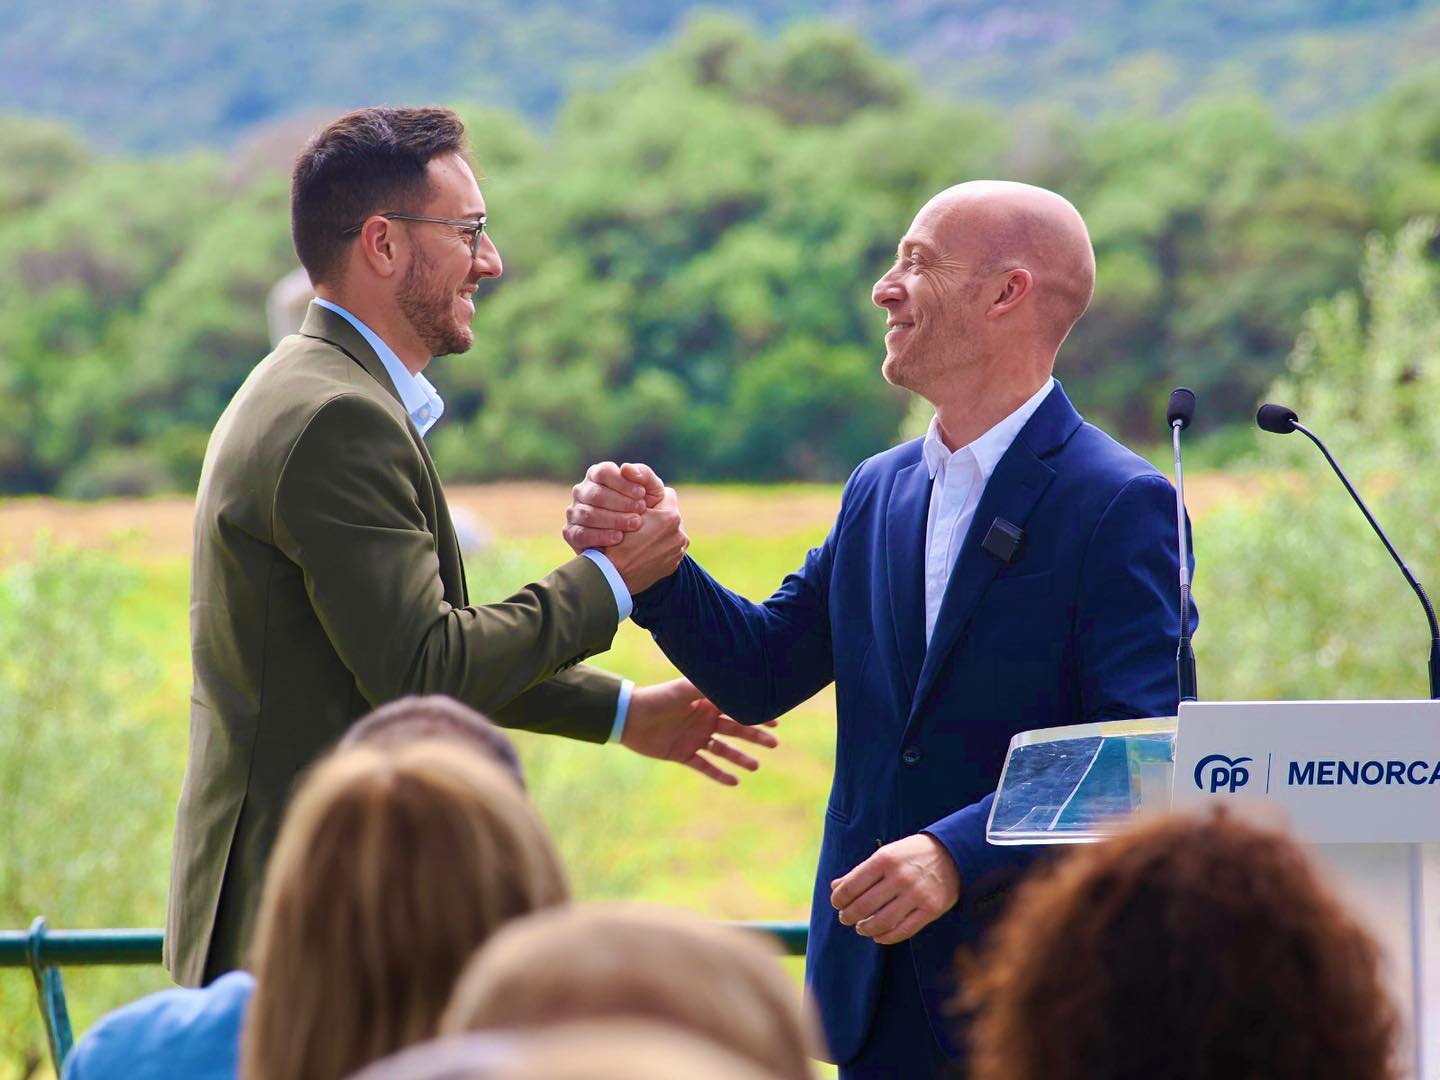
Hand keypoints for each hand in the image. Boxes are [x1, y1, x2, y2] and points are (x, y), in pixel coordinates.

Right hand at [564, 461, 664, 552]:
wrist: (638, 541)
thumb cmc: (643, 509)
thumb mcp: (651, 491)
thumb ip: (644, 475)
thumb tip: (626, 468)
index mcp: (598, 475)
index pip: (603, 472)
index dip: (623, 483)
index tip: (641, 494)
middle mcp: (582, 491)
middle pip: (596, 494)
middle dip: (621, 504)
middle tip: (640, 512)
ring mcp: (574, 512)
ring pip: (588, 514)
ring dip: (614, 520)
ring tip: (634, 524)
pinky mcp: (571, 532)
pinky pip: (581, 534)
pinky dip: (601, 536)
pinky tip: (618, 538)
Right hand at [598, 485, 686, 594]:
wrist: (611, 579)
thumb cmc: (614, 542)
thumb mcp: (621, 510)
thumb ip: (636, 493)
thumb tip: (635, 475)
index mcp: (670, 517)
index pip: (665, 493)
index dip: (649, 497)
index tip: (639, 503)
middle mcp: (680, 535)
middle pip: (668, 514)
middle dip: (655, 515)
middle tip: (638, 519)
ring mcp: (677, 552)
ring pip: (669, 531)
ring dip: (657, 532)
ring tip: (639, 536)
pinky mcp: (672, 566)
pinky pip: (667, 549)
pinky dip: (656, 548)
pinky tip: (641, 549)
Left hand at [622, 677, 779, 785]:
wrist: (629, 717)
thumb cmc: (658, 698)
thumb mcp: (685, 690)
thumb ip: (709, 687)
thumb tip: (736, 681)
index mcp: (706, 703)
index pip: (737, 709)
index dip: (756, 714)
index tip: (776, 721)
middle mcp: (704, 720)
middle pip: (735, 729)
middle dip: (755, 736)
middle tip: (774, 744)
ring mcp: (694, 738)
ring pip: (723, 750)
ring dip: (740, 758)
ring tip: (756, 766)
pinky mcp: (682, 754)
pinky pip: (704, 766)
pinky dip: (719, 774)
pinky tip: (734, 782)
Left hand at [830, 833, 960, 944]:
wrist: (953, 854)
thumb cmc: (911, 854)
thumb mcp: (886, 854)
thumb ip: (861, 871)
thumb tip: (835, 887)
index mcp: (885, 859)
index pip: (852, 885)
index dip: (839, 899)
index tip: (837, 903)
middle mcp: (900, 877)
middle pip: (864, 906)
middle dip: (849, 916)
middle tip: (845, 918)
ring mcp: (917, 894)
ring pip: (882, 922)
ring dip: (865, 929)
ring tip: (860, 928)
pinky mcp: (931, 910)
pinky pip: (903, 931)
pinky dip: (886, 937)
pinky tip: (878, 936)